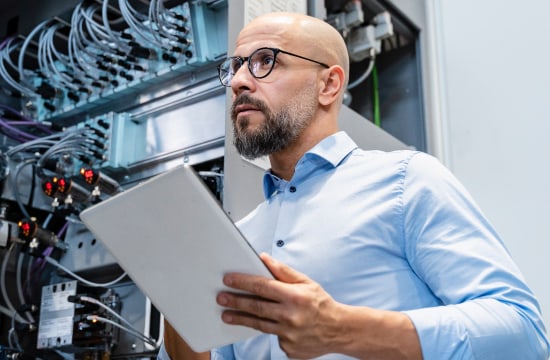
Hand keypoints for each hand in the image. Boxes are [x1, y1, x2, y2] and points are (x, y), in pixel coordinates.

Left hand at [216, 253, 345, 358]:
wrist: (340, 330)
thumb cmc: (321, 304)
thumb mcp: (306, 282)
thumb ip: (283, 271)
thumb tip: (263, 259)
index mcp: (295, 296)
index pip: (262, 286)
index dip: (243, 282)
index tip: (228, 280)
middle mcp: (291, 316)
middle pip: (256, 307)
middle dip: (235, 301)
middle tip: (221, 298)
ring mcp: (289, 335)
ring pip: (259, 325)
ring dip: (240, 319)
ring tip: (227, 315)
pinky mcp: (288, 348)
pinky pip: (273, 338)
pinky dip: (270, 330)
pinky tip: (267, 325)